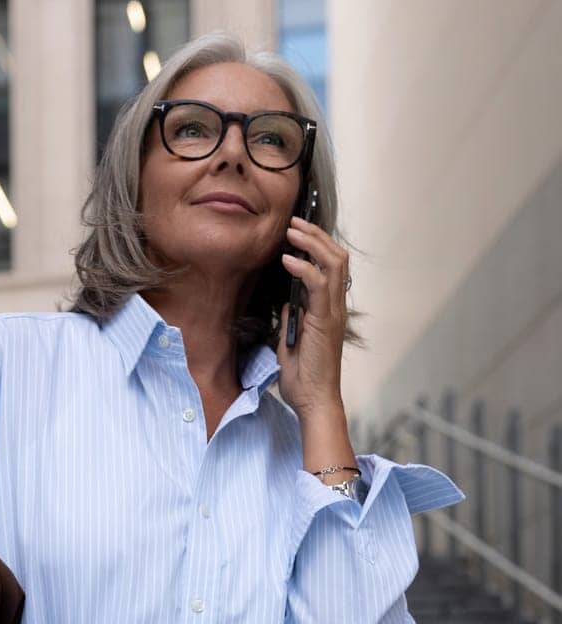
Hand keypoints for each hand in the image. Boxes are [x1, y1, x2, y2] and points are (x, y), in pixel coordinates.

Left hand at [277, 215, 349, 417]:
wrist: (314, 401)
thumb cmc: (303, 379)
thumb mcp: (290, 343)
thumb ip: (292, 320)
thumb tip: (287, 302)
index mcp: (330, 310)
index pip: (332, 267)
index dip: (317, 245)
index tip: (297, 233)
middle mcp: (336, 306)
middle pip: (337, 256)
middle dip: (315, 235)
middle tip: (294, 222)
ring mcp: (333, 312)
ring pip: (333, 263)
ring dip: (312, 242)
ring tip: (292, 230)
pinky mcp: (325, 320)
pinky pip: (318, 284)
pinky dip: (303, 267)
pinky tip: (287, 259)